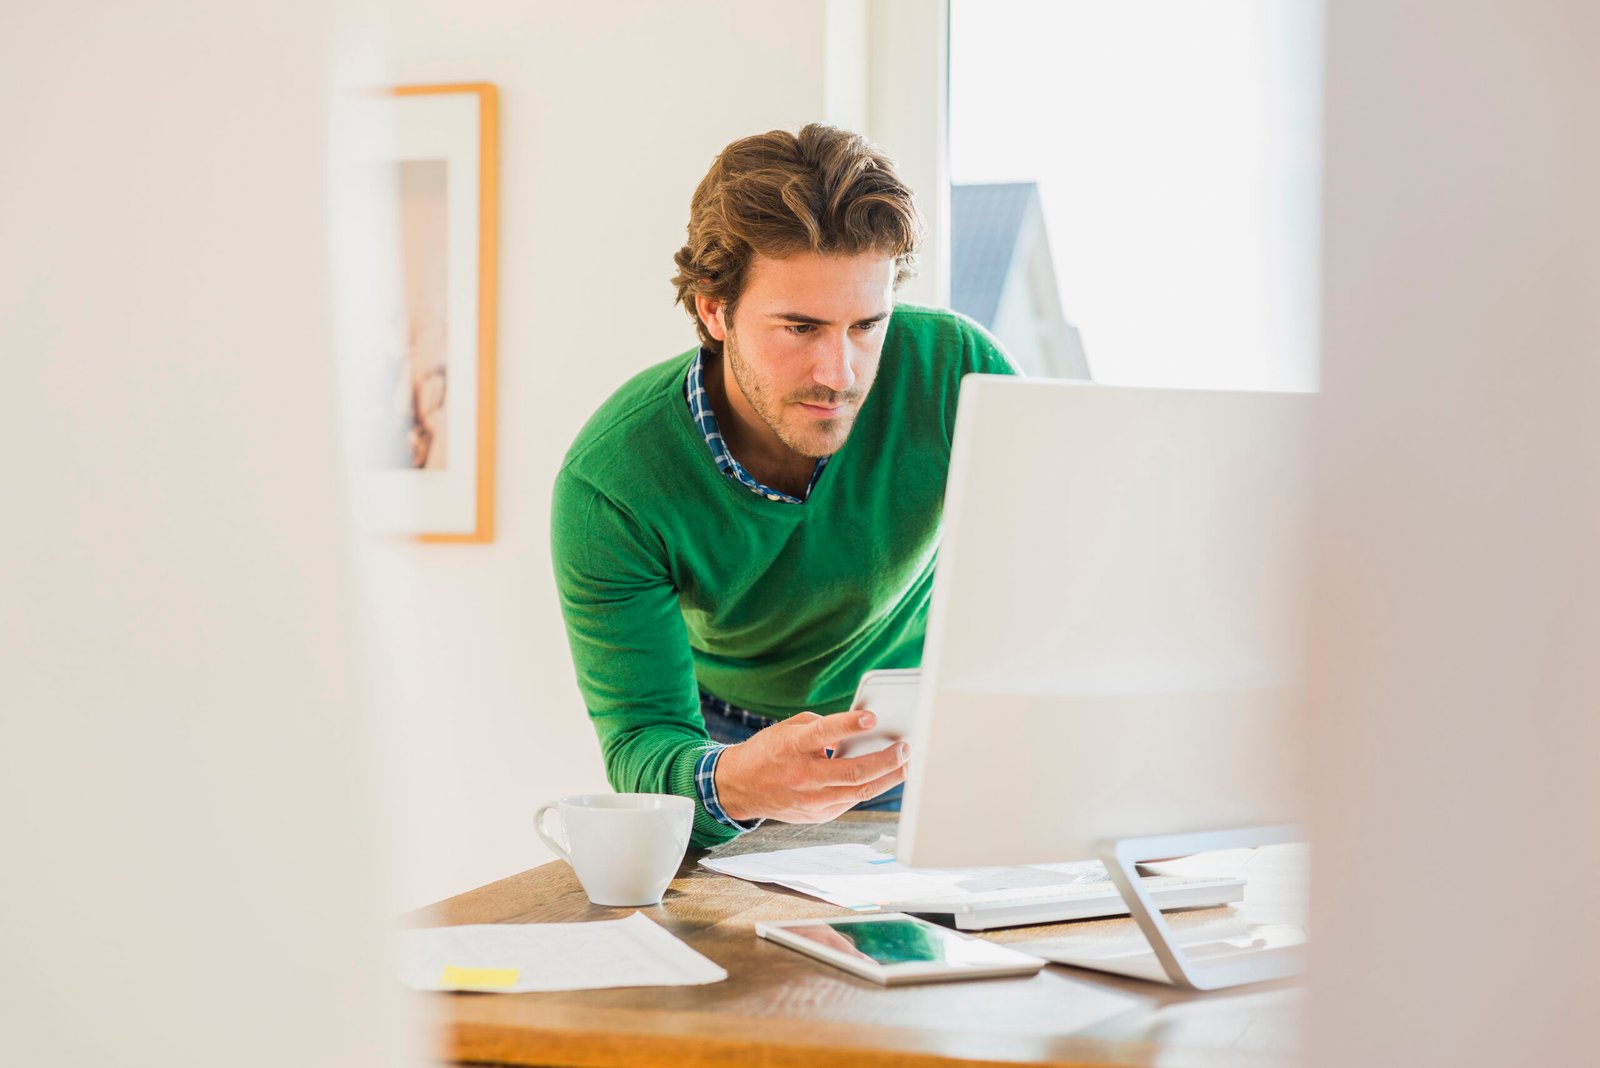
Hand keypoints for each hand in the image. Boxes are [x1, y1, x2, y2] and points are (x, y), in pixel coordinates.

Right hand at [713, 710, 909, 823]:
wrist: (740, 788)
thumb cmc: (769, 752)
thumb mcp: (789, 729)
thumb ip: (820, 726)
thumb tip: (856, 730)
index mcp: (793, 747)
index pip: (824, 733)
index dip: (849, 725)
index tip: (872, 717)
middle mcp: (804, 777)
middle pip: (853, 772)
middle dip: (886, 760)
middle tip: (905, 748)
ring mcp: (812, 801)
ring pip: (859, 792)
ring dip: (888, 778)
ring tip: (906, 764)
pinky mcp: (818, 815)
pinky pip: (851, 800)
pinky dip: (870, 788)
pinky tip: (884, 777)